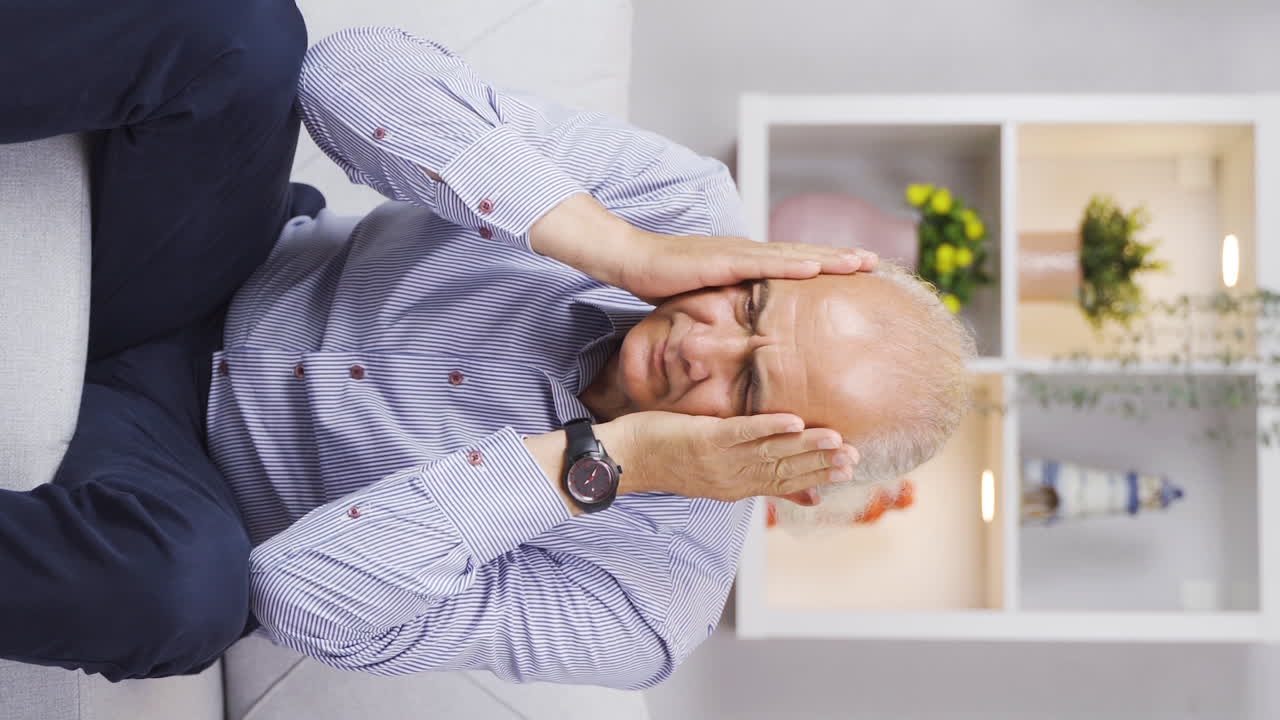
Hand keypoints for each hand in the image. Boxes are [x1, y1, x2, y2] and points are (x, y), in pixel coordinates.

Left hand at [597, 411, 858, 505]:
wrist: (625, 458)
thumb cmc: (671, 460)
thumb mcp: (718, 477)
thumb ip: (760, 480)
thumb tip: (800, 493)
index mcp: (737, 486)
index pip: (786, 482)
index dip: (819, 476)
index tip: (851, 470)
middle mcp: (732, 477)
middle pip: (785, 470)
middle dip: (822, 464)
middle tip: (854, 458)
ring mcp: (719, 459)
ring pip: (771, 453)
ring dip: (806, 446)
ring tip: (835, 438)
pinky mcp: (704, 438)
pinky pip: (742, 432)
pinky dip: (768, 426)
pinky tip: (793, 421)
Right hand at [613, 230, 876, 302]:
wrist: (631, 259)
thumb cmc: (661, 281)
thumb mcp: (701, 298)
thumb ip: (725, 307)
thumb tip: (742, 328)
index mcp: (743, 263)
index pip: (791, 264)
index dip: (824, 266)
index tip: (854, 270)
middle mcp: (746, 253)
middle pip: (801, 256)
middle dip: (838, 258)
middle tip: (874, 261)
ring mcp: (736, 254)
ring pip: (791, 256)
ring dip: (827, 259)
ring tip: (859, 262)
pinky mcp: (722, 260)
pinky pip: (764, 265)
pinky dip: (792, 266)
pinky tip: (816, 268)